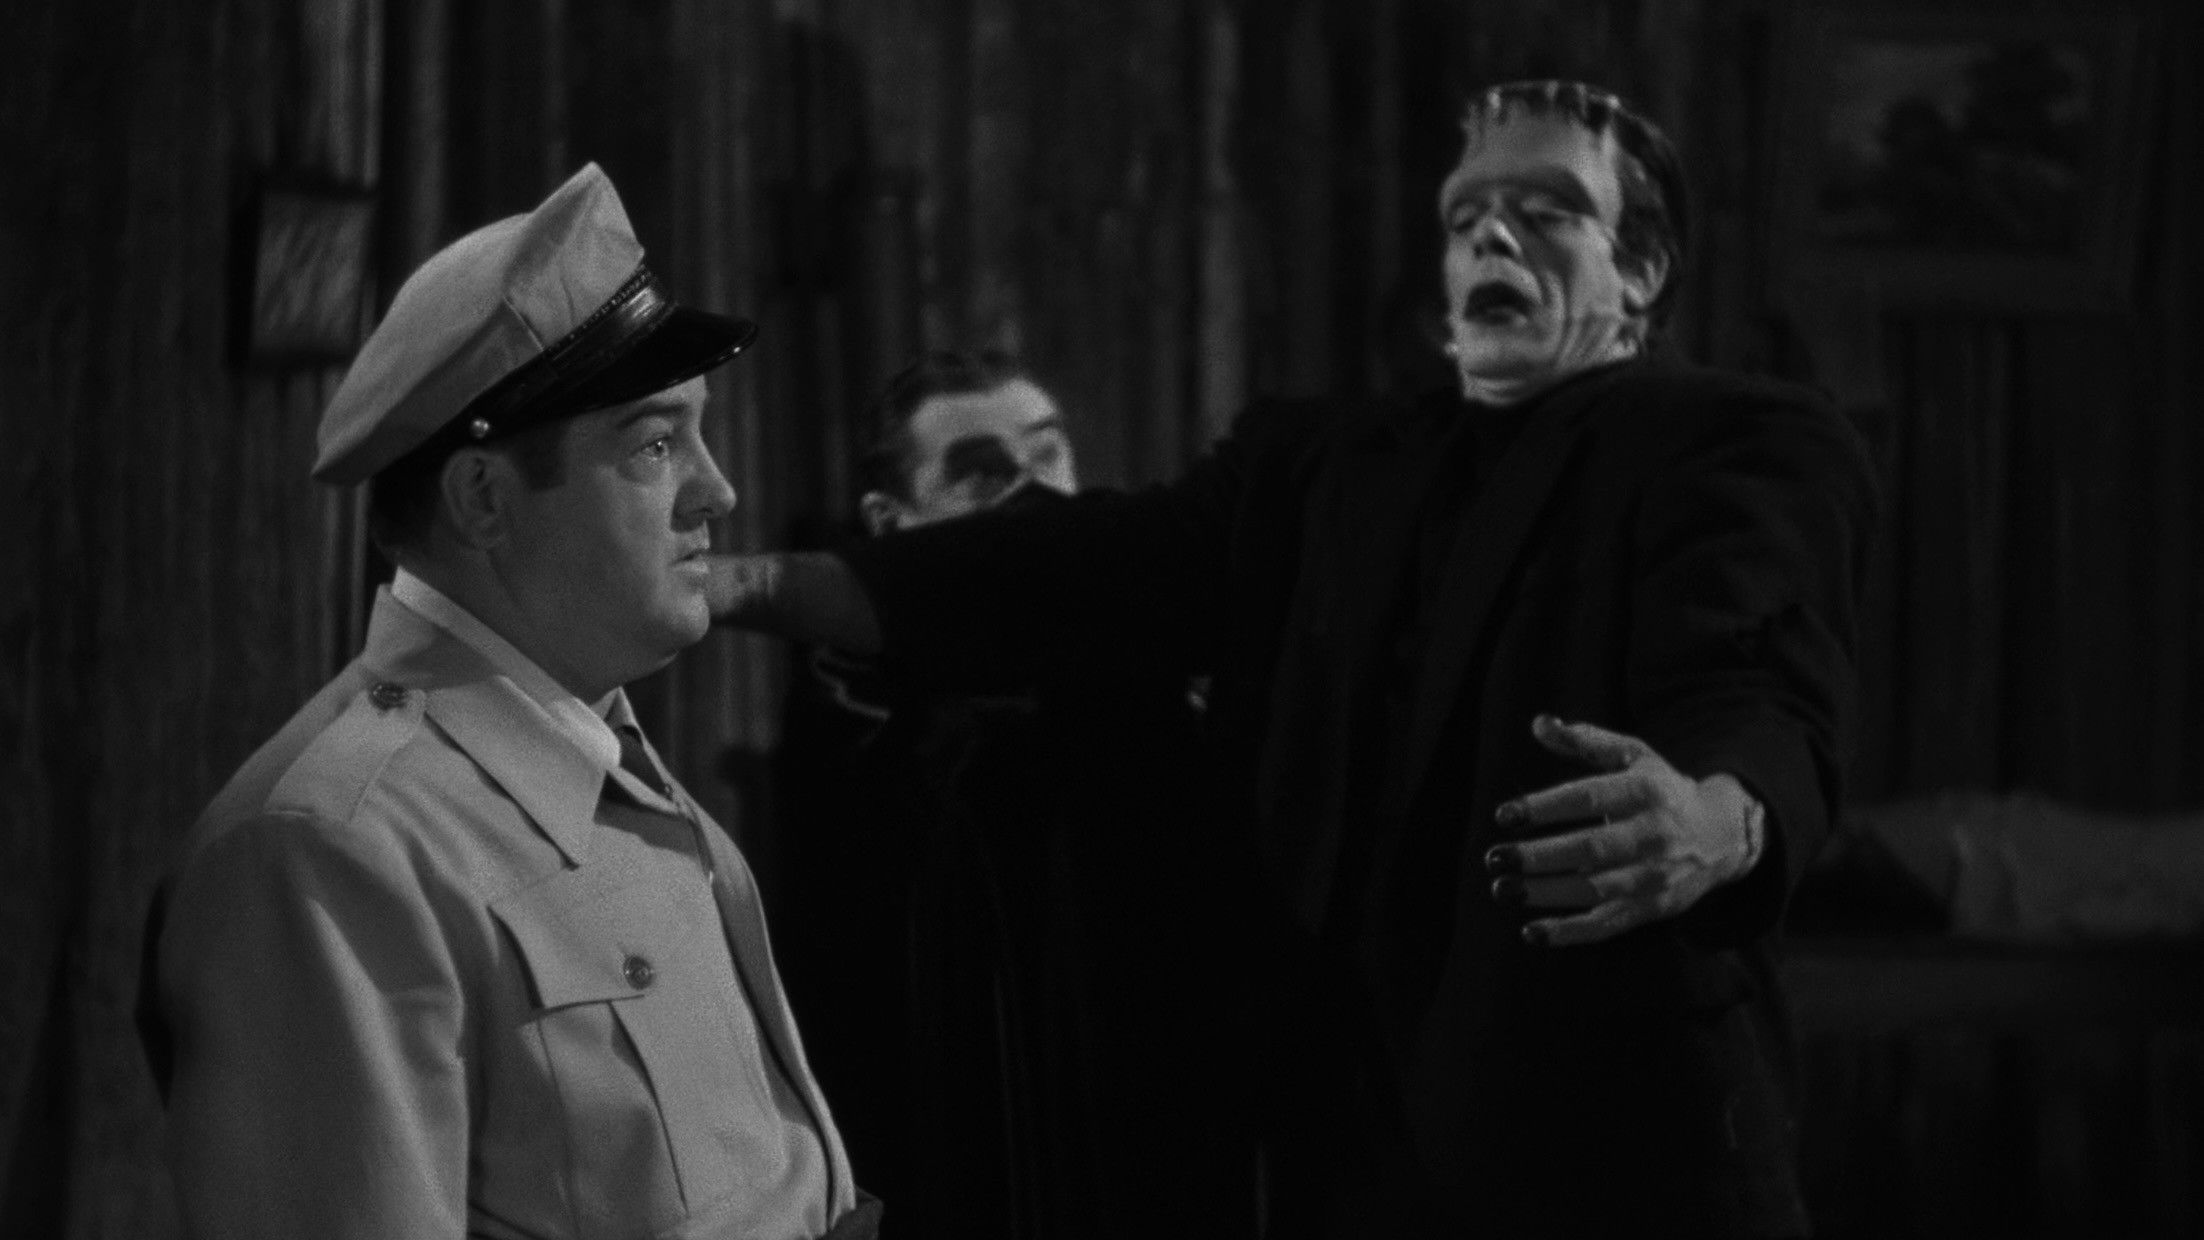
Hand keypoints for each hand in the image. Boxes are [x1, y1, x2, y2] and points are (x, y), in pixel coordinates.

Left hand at [1484, 715, 1762, 946]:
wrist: (1722, 836)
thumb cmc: (1661, 790)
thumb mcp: (1633, 756)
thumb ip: (1586, 740)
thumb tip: (1539, 723)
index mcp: (1645, 791)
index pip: (1589, 798)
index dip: (1545, 807)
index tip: (1504, 815)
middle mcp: (1654, 834)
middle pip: (1591, 849)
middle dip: (1539, 856)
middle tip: (1495, 857)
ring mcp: (1655, 876)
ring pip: (1596, 890)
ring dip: (1546, 893)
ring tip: (1503, 889)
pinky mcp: (1653, 908)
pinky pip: (1608, 925)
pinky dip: (1570, 933)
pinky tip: (1532, 932)